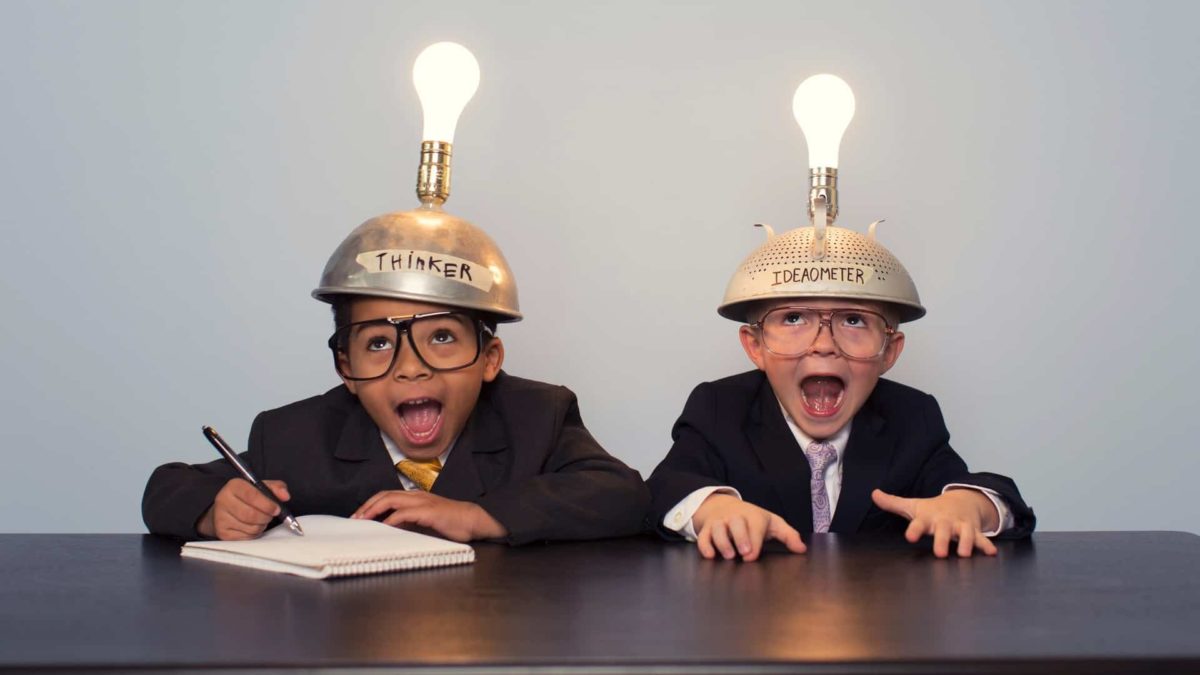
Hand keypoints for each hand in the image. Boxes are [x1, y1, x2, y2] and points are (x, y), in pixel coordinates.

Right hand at [198, 478, 289, 540]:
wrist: (226, 510)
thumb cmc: (248, 497)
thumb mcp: (262, 487)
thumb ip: (276, 488)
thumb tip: (285, 496)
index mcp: (234, 486)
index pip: (251, 495)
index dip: (267, 504)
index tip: (277, 509)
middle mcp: (223, 500)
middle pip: (251, 514)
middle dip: (266, 517)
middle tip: (270, 515)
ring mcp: (220, 518)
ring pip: (250, 527)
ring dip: (261, 525)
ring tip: (261, 520)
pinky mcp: (222, 533)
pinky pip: (246, 537)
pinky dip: (254, 533)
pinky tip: (252, 526)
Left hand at [352, 491, 507, 541]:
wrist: (473, 520)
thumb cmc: (452, 523)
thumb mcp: (426, 522)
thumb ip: (409, 523)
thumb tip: (391, 530)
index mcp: (416, 497)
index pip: (387, 495)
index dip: (371, 504)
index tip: (359, 516)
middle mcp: (417, 496)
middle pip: (384, 495)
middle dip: (367, 506)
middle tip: (355, 518)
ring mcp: (423, 502)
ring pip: (391, 500)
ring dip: (374, 510)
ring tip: (363, 521)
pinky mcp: (428, 512)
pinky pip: (404, 513)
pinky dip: (391, 520)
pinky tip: (384, 527)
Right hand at [691, 494, 805, 560]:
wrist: (724, 506)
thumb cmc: (752, 519)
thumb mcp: (772, 523)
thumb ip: (788, 535)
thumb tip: (802, 549)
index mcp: (753, 516)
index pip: (754, 526)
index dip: (754, 540)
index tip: (752, 555)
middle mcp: (735, 517)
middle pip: (736, 523)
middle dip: (739, 537)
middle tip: (743, 553)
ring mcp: (720, 522)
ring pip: (717, 528)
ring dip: (722, 542)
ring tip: (728, 556)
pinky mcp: (707, 529)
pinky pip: (703, 536)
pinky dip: (705, 545)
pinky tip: (710, 555)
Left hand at [871, 488, 999, 557]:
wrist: (959, 501)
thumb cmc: (931, 510)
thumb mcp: (912, 506)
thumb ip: (893, 503)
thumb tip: (873, 493)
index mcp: (928, 518)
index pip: (919, 523)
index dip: (914, 530)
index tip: (910, 537)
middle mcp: (945, 522)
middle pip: (944, 531)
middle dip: (942, 540)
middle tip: (939, 553)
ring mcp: (961, 526)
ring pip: (966, 534)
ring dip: (966, 544)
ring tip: (964, 554)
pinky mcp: (973, 531)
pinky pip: (981, 538)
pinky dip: (987, 545)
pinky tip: (991, 553)